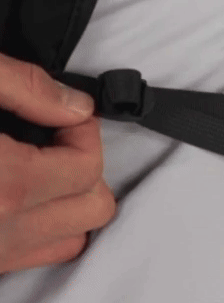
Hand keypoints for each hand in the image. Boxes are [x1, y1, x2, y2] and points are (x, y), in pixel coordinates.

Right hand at [0, 53, 115, 272]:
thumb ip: (27, 88)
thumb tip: (78, 105)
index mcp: (5, 186)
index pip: (87, 167)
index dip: (85, 131)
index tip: (65, 112)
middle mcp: (1, 233)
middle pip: (94, 208)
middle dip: (86, 166)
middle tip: (55, 137)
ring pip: (71, 239)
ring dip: (72, 200)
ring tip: (41, 164)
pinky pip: (36, 255)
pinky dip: (46, 225)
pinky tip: (23, 191)